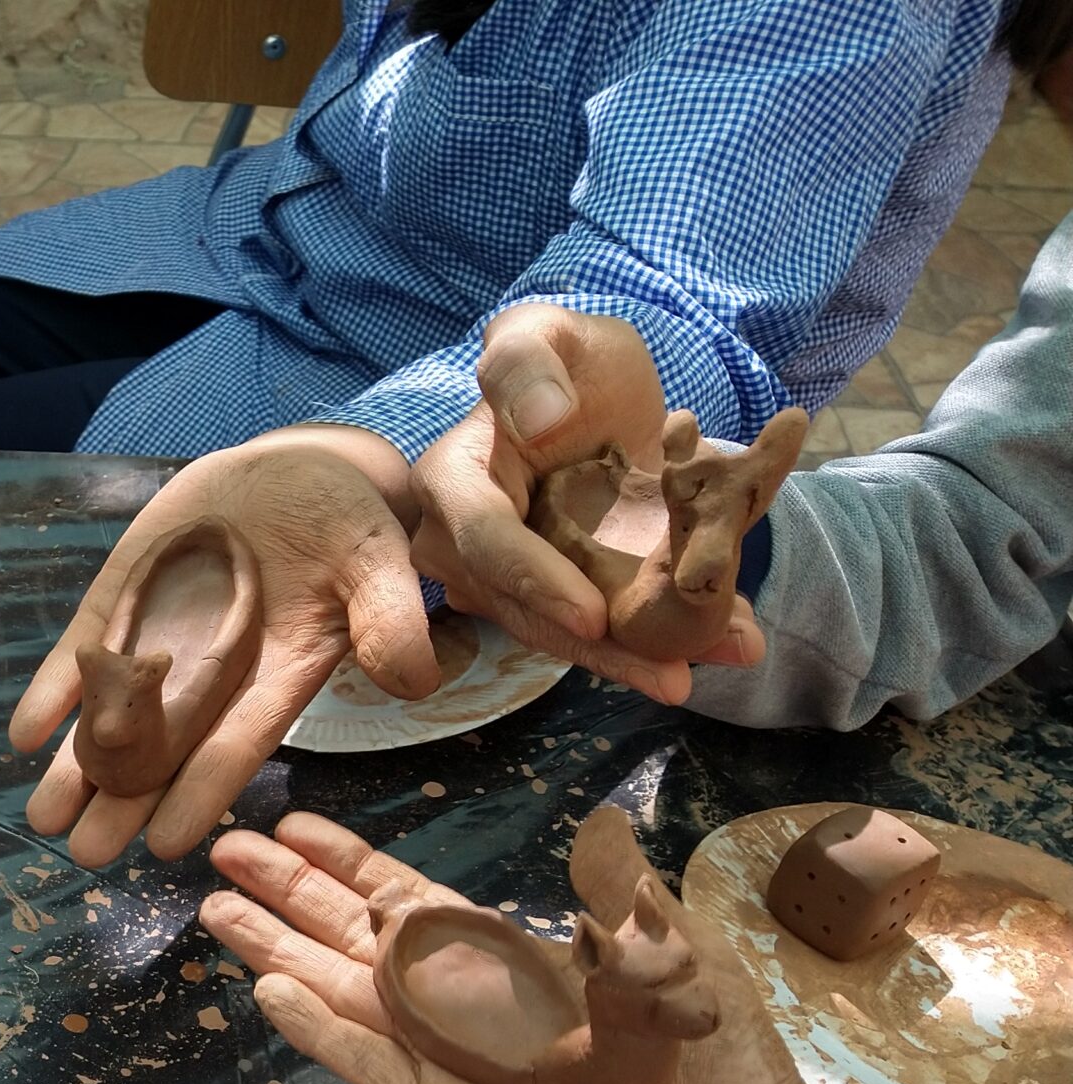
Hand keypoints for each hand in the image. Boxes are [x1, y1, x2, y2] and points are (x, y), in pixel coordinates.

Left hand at [13, 430, 431, 866]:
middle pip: (165, 752)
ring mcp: (161, 643)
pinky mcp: (124, 605)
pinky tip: (22, 733)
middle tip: (85, 855)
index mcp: (278, 679)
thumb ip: (389, 616)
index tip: (165, 843)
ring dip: (77, 767)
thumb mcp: (375, 559)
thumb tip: (416, 679)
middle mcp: (214, 678)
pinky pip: (84, 655)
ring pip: (114, 716)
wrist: (291, 470)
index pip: (237, 745)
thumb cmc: (345, 521)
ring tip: (41, 819)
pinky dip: (55, 692)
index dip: (202, 792)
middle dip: (124, 803)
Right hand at [198, 810, 821, 1083]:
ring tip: (218, 910)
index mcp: (516, 971)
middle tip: (221, 852)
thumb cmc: (722, 1067)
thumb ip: (623, 894)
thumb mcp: (679, 954)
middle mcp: (471, 1017)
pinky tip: (271, 995)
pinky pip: (381, 1069)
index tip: (294, 826)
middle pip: (357, 943)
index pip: (412, 907)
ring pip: (349, 1000)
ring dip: (282, 953)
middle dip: (290, 895)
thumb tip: (600, 825)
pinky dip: (326, 1033)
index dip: (350, 866)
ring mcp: (457, 1072)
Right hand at [410, 304, 759, 701]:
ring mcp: (504, 577)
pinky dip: (645, 644)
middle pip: (522, 608)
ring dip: (628, 658)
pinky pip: (589, 626)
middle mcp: (463, 542)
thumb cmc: (561, 356)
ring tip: (692, 676)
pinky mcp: (548, 592)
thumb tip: (536, 419)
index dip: (536, 581)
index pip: (486, 540)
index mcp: (454, 479)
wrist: (586, 391)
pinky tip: (704, 654)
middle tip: (668, 677)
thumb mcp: (544, 331)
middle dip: (595, 648)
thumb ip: (525, 361)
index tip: (591, 615)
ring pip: (557, 631)